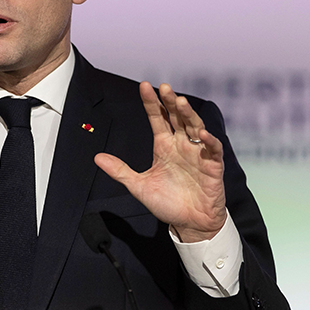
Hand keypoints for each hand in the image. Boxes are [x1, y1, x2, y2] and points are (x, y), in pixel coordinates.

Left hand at [94, 82, 225, 241]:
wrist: (189, 224)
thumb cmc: (167, 203)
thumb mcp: (138, 186)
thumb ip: (120, 171)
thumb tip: (97, 158)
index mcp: (163, 146)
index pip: (157, 119)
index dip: (151, 103)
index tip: (144, 86)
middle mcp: (181, 145)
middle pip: (176, 118)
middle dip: (171, 102)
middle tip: (164, 87)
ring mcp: (198, 154)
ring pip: (194, 127)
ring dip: (188, 115)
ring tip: (180, 102)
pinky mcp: (213, 166)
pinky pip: (213, 150)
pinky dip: (209, 141)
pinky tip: (201, 134)